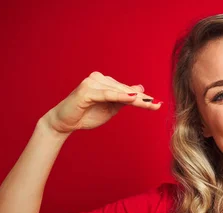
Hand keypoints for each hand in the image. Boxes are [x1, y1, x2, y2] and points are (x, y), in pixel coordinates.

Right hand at [42, 71, 161, 134]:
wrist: (65, 123)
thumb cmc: (86, 115)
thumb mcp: (110, 108)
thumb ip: (124, 99)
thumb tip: (140, 90)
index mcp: (104, 82)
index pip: (127, 90)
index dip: (143, 98)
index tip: (158, 104)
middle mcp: (98, 79)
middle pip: (125, 90)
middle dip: (142, 99)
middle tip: (157, 105)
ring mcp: (92, 83)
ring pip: (118, 92)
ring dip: (134, 99)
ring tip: (149, 103)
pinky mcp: (86, 91)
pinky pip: (107, 94)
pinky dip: (119, 96)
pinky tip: (132, 99)